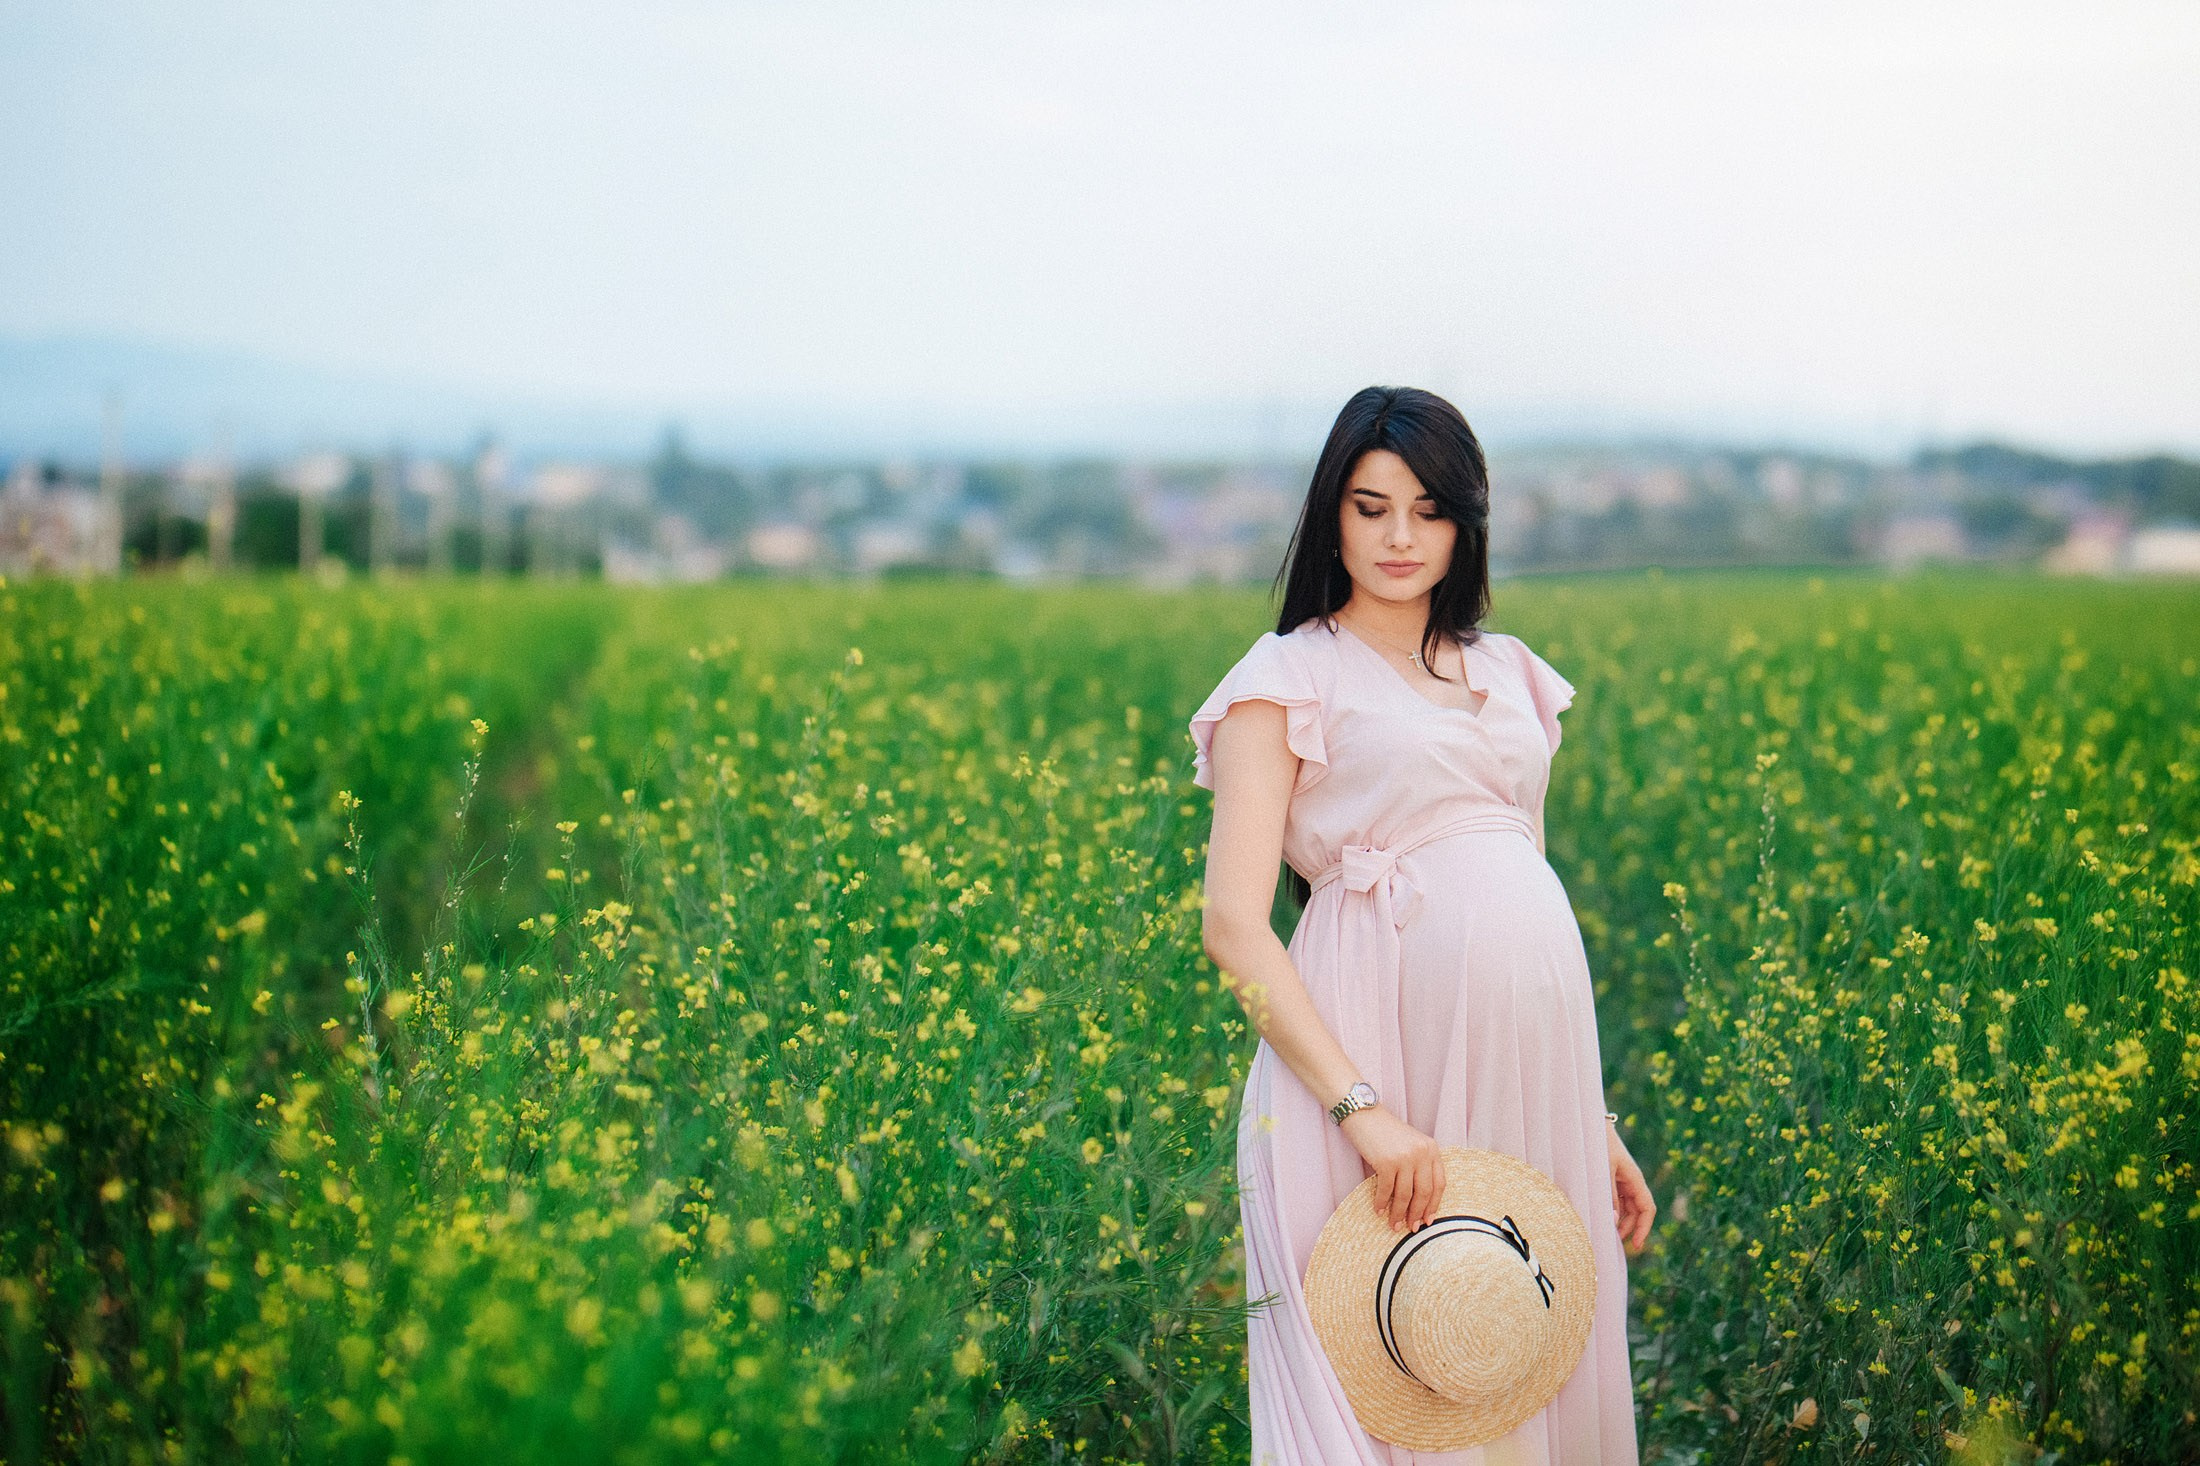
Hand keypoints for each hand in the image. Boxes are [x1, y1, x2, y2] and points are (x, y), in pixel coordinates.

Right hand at [1339, 1106, 1445, 1232]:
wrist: (1363, 1114)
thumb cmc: (1385, 1132)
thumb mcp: (1410, 1144)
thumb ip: (1419, 1165)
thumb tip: (1418, 1200)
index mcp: (1431, 1149)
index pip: (1439, 1184)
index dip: (1434, 1205)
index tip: (1428, 1220)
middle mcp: (1421, 1153)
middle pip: (1424, 1192)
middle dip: (1418, 1213)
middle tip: (1412, 1228)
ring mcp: (1404, 1157)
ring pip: (1406, 1195)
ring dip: (1399, 1213)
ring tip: (1393, 1225)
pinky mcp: (1386, 1162)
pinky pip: (1386, 1190)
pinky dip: (1382, 1203)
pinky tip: (1378, 1211)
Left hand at [1607, 1120, 1654, 1254]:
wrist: (1588, 1125)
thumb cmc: (1597, 1145)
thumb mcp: (1602, 1172)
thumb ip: (1609, 1196)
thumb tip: (1615, 1221)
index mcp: (1634, 1179)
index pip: (1647, 1208)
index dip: (1644, 1228)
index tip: (1636, 1244)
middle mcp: (1631, 1181)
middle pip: (1637, 1211)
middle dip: (1629, 1228)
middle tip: (1614, 1242)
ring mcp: (1621, 1180)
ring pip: (1626, 1207)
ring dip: (1620, 1221)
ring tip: (1607, 1233)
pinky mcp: (1611, 1179)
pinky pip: (1616, 1199)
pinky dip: (1612, 1210)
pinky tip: (1603, 1218)